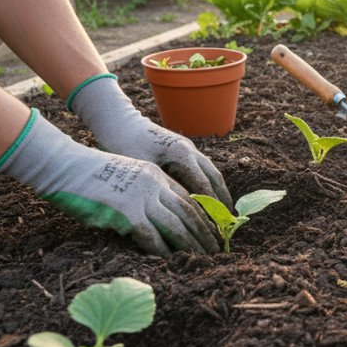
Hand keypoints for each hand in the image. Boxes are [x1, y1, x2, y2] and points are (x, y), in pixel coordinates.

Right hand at [0, 111, 219, 254]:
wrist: (64, 165)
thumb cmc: (87, 175)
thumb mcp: (124, 176)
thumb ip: (142, 193)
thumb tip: (152, 217)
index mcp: (155, 175)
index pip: (187, 197)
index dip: (202, 216)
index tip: (213, 230)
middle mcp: (154, 185)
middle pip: (189, 212)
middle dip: (205, 232)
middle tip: (217, 249)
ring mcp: (141, 198)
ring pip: (177, 225)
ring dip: (192, 244)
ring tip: (203, 258)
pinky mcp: (127, 213)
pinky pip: (151, 236)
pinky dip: (163, 250)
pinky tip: (172, 260)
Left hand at [68, 75, 232, 207]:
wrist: (118, 122)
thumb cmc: (124, 146)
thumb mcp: (141, 171)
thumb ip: (160, 189)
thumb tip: (175, 214)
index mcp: (181, 154)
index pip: (203, 184)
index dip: (211, 206)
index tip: (215, 224)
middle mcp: (189, 149)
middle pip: (214, 177)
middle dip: (222, 199)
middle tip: (227, 220)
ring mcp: (188, 147)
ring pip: (211, 171)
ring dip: (218, 190)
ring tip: (222, 211)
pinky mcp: (182, 147)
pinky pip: (202, 167)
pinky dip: (209, 183)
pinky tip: (207, 196)